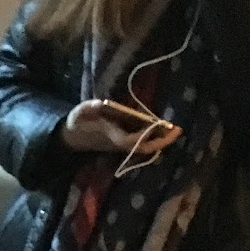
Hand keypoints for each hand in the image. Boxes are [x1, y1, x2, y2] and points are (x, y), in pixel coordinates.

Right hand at [61, 101, 183, 156]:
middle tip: (177, 130)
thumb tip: (100, 103)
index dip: (145, 134)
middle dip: (161, 142)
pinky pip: (142, 142)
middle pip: (143, 148)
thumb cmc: (77, 123)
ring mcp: (122, 144)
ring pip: (144, 147)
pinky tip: (163, 127)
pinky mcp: (123, 142)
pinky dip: (154, 137)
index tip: (159, 124)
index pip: (130, 139)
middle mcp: (118, 142)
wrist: (71, 138)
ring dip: (160, 139)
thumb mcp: (79, 112)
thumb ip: (89, 108)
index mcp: (110, 135)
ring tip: (174, 128)